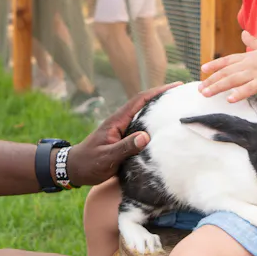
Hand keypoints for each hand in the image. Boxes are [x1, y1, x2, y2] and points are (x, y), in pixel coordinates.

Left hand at [65, 83, 179, 186]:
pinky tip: (163, 129)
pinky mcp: (123, 138)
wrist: (74, 169)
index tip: (175, 86)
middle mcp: (120, 121)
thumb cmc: (89, 163)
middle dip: (162, 97)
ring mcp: (121, 129)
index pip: (139, 101)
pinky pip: (141, 127)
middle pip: (144, 104)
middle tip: (182, 95)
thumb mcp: (107, 157)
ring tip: (178, 109)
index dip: (158, 92)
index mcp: (116, 121)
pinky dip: (153, 124)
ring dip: (159, 110)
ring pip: (143, 115)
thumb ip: (125, 147)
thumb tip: (146, 136)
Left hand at [199, 31, 256, 101]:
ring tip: (206, 94)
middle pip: (226, 72)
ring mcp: (256, 72)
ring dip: (218, 87)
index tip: (203, 69)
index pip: (228, 60)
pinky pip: (249, 88)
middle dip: (212, 80)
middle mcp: (249, 63)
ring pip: (233, 80)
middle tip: (200, 88)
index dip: (214, 65)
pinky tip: (230, 99)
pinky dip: (239, 93)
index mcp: (249, 56)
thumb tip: (243, 32)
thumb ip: (253, 41)